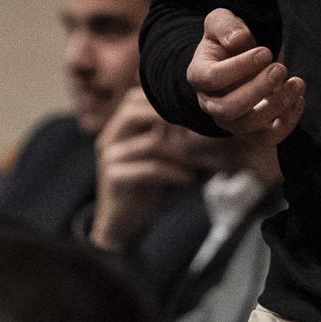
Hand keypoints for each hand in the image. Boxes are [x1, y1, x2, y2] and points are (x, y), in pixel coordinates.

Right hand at [89, 90, 196, 250]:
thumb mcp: (158, 156)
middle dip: (170, 117)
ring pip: (150, 143)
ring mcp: (110, 157)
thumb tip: (210, 120)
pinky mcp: (114, 178)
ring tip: (201, 161)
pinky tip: (189, 180)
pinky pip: (150, 168)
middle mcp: (110, 137)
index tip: (193, 110)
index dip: (163, 99)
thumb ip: (171, 136)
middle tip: (198, 129)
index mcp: (118, 127)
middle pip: (134, 110)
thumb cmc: (145, 186)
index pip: (135, 97)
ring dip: (181, 152)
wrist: (122, 224)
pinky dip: (174, 173)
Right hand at [186, 8, 303, 145]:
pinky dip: (287, 123)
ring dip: (276, 106)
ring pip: (248, 127)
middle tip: (280, 68)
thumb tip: (239, 40)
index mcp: (199, 75)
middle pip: (228, 109)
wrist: (237, 58)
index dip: (240, 67)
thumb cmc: (228, 39)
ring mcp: (230, 120)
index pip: (213, 78)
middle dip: (258, 90)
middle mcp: (210, 103)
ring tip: (296, 83)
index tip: (265, 52)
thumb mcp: (221, 21)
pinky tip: (298, 99)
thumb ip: (226, 25)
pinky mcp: (251, 131)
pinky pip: (267, 138)